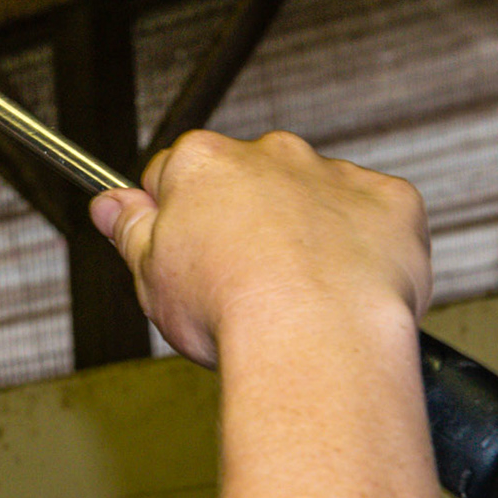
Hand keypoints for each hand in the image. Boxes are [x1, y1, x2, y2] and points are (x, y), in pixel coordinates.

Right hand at [89, 130, 431, 366]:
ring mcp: (334, 175)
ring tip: (303, 296)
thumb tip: (107, 205)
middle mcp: (269, 154)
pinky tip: (349, 285)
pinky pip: (376, 214)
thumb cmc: (231, 312)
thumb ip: (129, 230)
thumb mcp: (151, 276)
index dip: (176, 218)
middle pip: (249, 180)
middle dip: (246, 219)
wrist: (313, 342)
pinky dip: (366, 243)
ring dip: (307, 230)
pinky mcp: (391, 202)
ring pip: (314, 195)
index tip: (186, 253)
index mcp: (204, 163)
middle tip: (243, 282)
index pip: (176, 173)